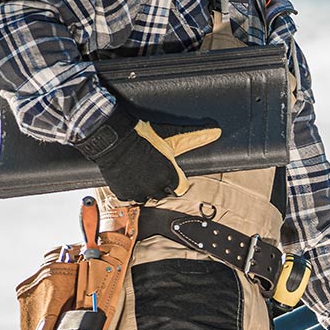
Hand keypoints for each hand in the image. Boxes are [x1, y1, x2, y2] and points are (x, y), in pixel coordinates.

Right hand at [74, 104, 220, 202]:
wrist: (113, 137)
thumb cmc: (143, 136)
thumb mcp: (172, 137)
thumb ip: (194, 138)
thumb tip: (216, 132)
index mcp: (171, 177)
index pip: (181, 188)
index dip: (175, 178)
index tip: (167, 170)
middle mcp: (156, 188)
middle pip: (164, 193)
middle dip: (161, 183)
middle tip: (152, 169)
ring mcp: (139, 192)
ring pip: (147, 197)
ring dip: (146, 188)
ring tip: (140, 172)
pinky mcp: (123, 193)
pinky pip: (130, 198)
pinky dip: (130, 189)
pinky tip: (130, 176)